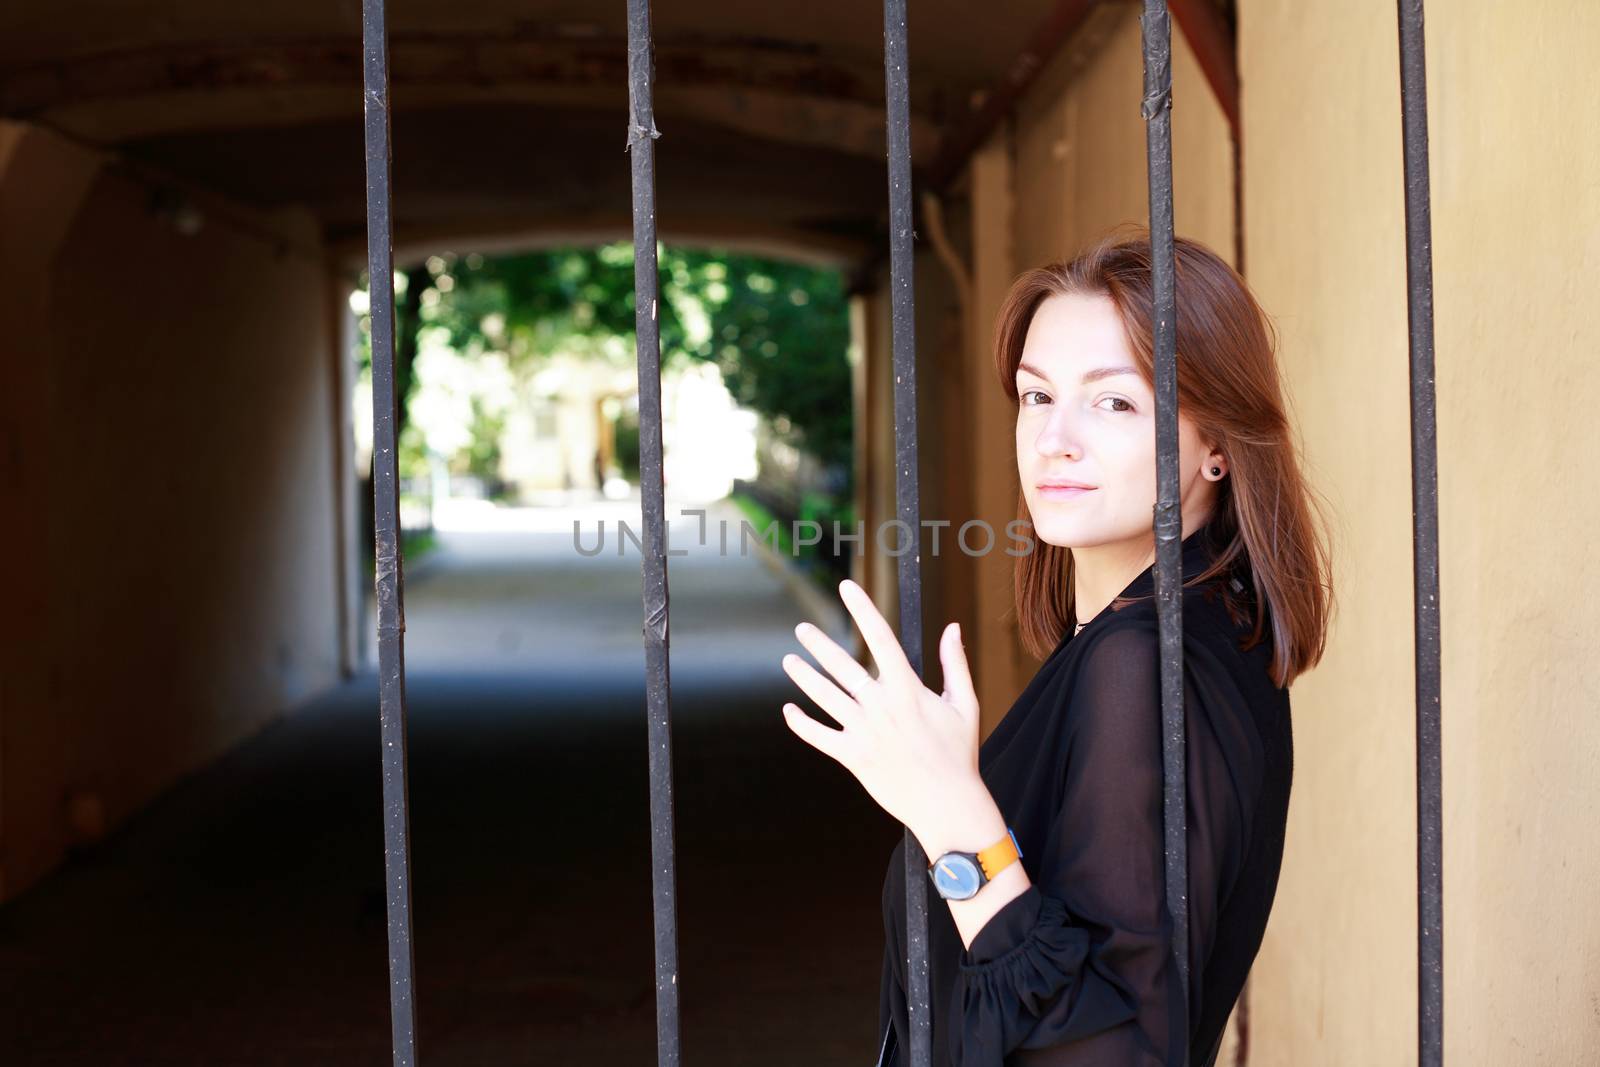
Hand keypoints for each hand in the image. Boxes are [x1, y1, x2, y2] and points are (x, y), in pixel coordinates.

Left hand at [780, 578, 983, 836]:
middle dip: (819, 644)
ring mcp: (864, 732)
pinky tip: (789, 710)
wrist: (948, 805)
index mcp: (908, 689)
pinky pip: (820, 736)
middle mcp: (881, 706)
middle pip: (843, 666)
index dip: (864, 610)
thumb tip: (953, 627)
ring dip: (804, 677)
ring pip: (825, 697)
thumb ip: (955, 664)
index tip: (847, 588)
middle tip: (802, 629)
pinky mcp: (853, 757)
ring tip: (789, 660)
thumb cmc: (959, 753)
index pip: (881, 638)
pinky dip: (801, 723)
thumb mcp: (965, 704)